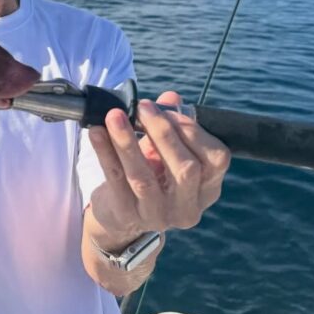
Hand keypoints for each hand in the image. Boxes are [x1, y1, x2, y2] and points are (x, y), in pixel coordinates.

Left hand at [86, 91, 229, 248]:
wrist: (121, 213)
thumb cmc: (152, 173)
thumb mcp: (165, 150)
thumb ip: (171, 122)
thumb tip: (170, 98)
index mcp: (208, 188)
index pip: (217, 159)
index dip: (194, 132)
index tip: (170, 111)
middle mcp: (188, 206)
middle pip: (185, 169)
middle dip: (162, 133)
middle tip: (142, 108)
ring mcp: (158, 215)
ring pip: (144, 177)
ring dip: (127, 142)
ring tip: (114, 116)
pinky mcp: (128, 215)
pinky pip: (115, 179)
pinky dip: (104, 152)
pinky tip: (96, 132)